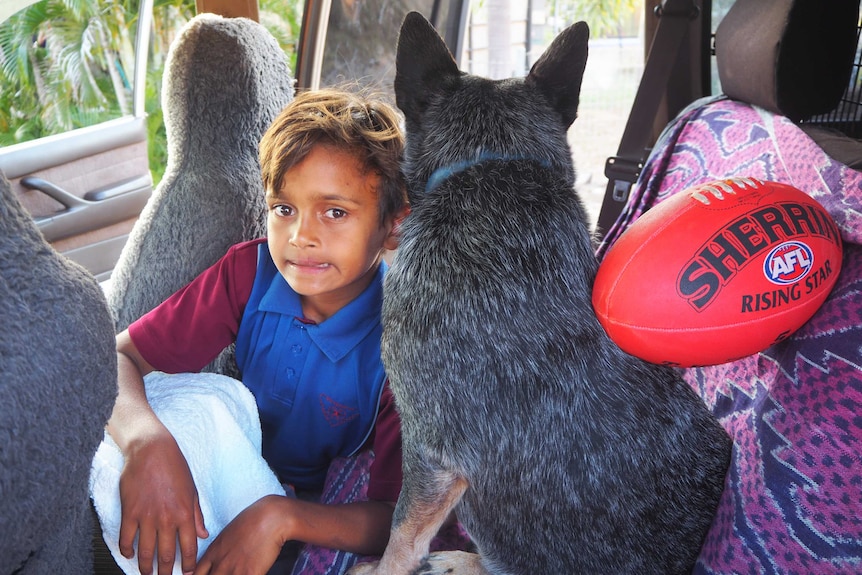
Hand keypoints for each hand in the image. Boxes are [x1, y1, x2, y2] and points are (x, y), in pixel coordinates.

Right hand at [118, 430, 207, 574]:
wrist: (152, 450)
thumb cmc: (175, 467)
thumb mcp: (192, 490)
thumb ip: (197, 515)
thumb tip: (203, 534)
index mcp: (186, 514)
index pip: (189, 548)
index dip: (187, 565)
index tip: (186, 574)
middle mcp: (167, 519)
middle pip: (166, 555)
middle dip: (166, 572)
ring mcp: (147, 517)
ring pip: (145, 552)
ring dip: (146, 567)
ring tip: (146, 574)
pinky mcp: (130, 512)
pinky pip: (126, 538)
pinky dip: (126, 550)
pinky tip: (129, 555)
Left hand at [194, 495, 287, 574]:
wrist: (270, 517)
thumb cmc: (253, 520)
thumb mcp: (229, 533)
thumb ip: (221, 549)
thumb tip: (222, 557)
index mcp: (213, 552)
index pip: (197, 574)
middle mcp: (220, 564)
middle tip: (226, 573)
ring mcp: (234, 570)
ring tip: (240, 573)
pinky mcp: (250, 574)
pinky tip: (252, 573)